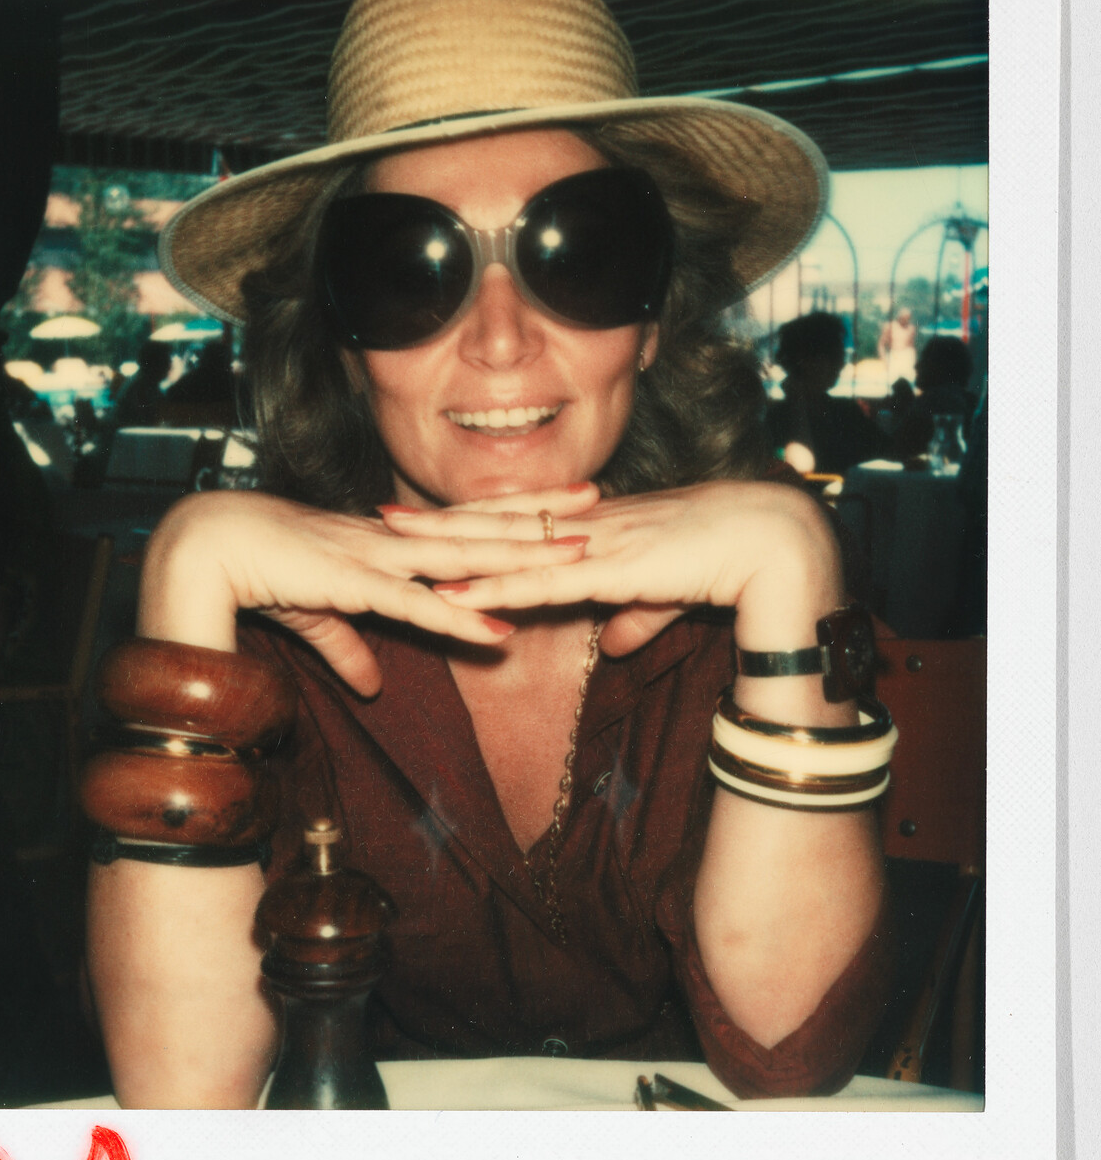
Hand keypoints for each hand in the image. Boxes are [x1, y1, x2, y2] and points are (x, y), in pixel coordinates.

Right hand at [138, 488, 593, 694]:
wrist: (206, 551)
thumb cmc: (257, 573)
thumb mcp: (316, 618)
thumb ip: (349, 648)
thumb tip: (372, 686)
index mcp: (387, 539)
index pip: (464, 518)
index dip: (513, 511)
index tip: (560, 503)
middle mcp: (392, 539)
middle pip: (481, 522)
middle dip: (539, 514)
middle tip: (597, 501)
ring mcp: (377, 558)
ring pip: (464, 554)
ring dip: (520, 556)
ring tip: (575, 554)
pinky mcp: (354, 585)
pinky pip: (415, 603)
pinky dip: (457, 615)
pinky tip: (497, 625)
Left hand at [382, 480, 844, 658]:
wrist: (779, 542)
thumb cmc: (736, 560)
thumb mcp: (673, 595)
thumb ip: (638, 615)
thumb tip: (613, 644)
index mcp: (604, 525)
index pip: (526, 517)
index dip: (475, 517)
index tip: (430, 515)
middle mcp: (590, 526)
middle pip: (499, 522)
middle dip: (439, 522)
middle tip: (380, 515)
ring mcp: (595, 544)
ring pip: (506, 548)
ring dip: (448, 551)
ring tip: (394, 546)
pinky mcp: (609, 571)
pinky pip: (536, 584)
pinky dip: (490, 591)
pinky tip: (451, 596)